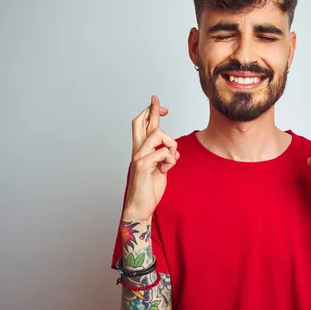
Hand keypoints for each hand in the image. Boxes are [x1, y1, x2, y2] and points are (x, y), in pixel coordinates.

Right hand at [123, 95, 179, 221]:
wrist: (140, 208)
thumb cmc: (149, 190)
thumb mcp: (161, 169)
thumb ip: (164, 157)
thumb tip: (173, 150)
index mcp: (142, 151)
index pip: (143, 126)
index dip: (150, 112)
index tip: (158, 102)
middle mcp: (137, 151)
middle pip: (141, 122)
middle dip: (152, 109)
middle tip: (158, 101)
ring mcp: (138, 157)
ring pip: (158, 134)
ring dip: (171, 146)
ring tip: (170, 162)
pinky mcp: (142, 165)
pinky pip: (163, 152)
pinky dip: (170, 160)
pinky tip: (165, 170)